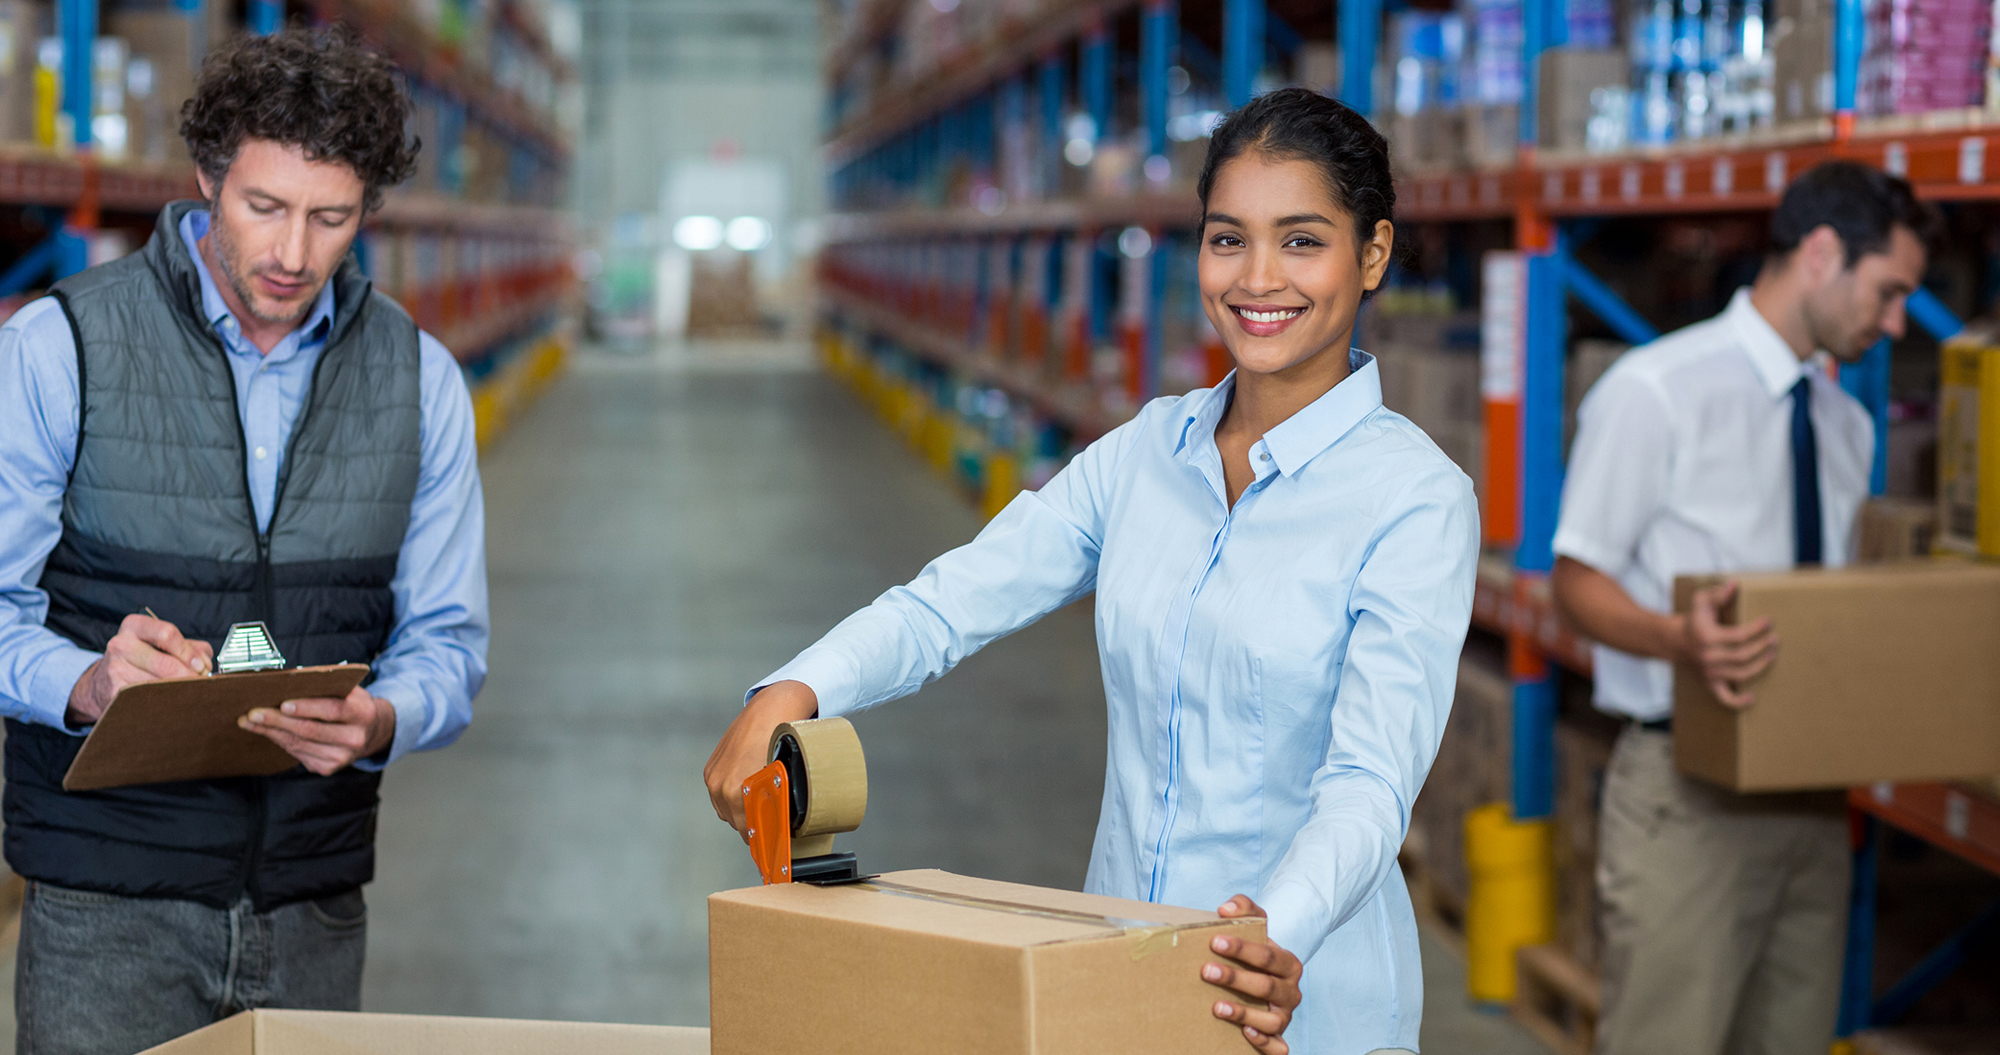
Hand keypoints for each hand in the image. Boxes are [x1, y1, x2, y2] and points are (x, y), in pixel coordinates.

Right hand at [66, 613, 213, 725]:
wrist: (103, 681)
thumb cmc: (143, 659)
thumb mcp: (163, 644)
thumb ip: (190, 648)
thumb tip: (205, 665)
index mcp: (135, 626)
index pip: (167, 633)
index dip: (188, 653)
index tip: (201, 667)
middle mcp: (121, 644)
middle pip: (166, 663)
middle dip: (189, 677)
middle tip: (199, 685)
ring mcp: (114, 668)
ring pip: (159, 684)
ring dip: (179, 691)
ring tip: (187, 693)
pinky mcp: (113, 690)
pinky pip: (148, 698)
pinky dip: (164, 702)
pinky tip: (169, 702)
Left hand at [237, 686, 395, 774]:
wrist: (371, 732)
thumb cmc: (353, 705)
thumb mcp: (350, 691)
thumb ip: (327, 686)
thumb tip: (289, 681)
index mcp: (363, 713)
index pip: (332, 710)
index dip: (306, 707)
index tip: (283, 703)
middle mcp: (355, 738)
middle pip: (310, 730)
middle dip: (278, 720)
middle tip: (254, 712)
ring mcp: (341, 757)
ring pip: (299, 743)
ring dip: (271, 731)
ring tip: (251, 721)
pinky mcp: (328, 768)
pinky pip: (297, 754)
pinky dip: (279, 740)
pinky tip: (267, 731)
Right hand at [703, 680, 817, 831]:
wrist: (771, 708)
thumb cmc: (783, 741)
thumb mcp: (784, 777)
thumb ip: (776, 803)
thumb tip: (780, 823)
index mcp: (738, 792)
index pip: (748, 831)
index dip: (762, 837)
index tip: (771, 843)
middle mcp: (721, 786)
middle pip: (736, 823)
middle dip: (752, 823)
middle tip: (770, 821)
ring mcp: (713, 777)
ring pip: (725, 810)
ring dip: (740, 810)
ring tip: (759, 803)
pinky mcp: (710, 769)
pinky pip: (718, 795)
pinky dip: (731, 796)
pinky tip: (746, 788)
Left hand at [1203, 896, 1303, 1053]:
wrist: (1266, 977)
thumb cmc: (1255, 954)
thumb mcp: (1255, 925)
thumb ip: (1243, 908)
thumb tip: (1225, 909)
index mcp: (1288, 964)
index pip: (1267, 955)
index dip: (1242, 949)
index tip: (1215, 941)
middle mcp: (1291, 992)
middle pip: (1266, 986)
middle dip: (1235, 978)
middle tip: (1206, 970)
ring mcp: (1285, 1017)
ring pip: (1271, 1020)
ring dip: (1244, 1014)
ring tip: (1217, 1007)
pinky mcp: (1278, 1038)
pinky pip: (1277, 1046)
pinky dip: (1263, 1042)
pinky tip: (1244, 1033)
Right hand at [1677, 580, 1776, 708]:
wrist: (1672, 641)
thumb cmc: (1692, 620)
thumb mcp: (1701, 601)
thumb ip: (1718, 593)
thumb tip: (1734, 585)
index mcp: (1707, 637)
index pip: (1739, 635)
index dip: (1756, 629)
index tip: (1768, 621)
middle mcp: (1708, 657)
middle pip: (1743, 655)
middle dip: (1762, 646)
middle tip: (1774, 638)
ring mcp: (1709, 672)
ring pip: (1741, 674)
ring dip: (1760, 666)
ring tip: (1771, 654)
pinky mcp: (1710, 683)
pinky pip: (1724, 698)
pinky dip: (1738, 702)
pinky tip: (1752, 698)